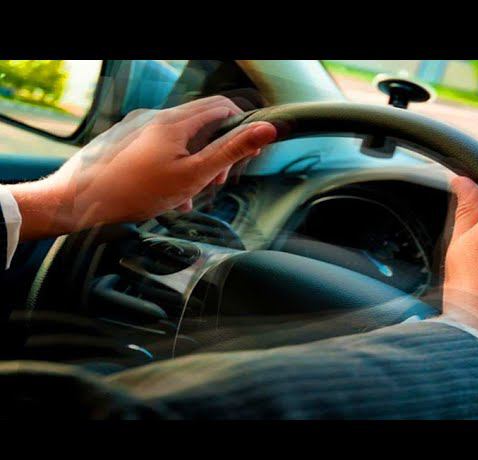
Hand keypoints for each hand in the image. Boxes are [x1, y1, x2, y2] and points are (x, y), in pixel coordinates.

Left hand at [11, 96, 275, 238]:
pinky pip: (160, 148)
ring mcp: (138, 128)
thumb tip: (267, 130)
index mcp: (175, 121)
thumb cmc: (135, 192)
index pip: (223, 108)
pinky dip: (172, 166)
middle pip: (202, 125)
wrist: (76, 201)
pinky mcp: (125, 141)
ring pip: (181, 140)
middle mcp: (156, 117)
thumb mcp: (194, 175)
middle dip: (215, 153)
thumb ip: (231, 151)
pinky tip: (168, 194)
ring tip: (189, 195)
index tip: (246, 155)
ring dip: (194, 165)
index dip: (241, 129)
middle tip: (215, 183)